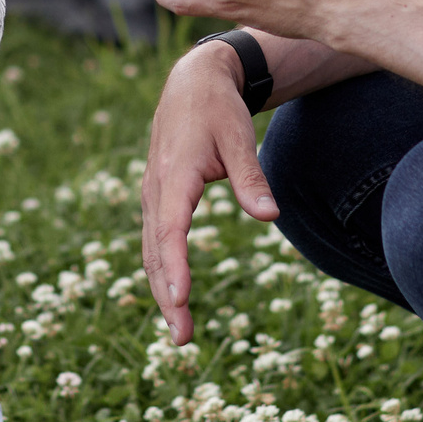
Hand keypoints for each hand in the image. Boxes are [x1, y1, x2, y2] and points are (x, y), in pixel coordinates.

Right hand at [139, 42, 278, 344]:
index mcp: (174, 175)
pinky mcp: (158, 199)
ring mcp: (153, 196)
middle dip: (167, 297)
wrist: (191, 83)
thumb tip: (270, 217)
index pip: (171, 230)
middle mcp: (156, 190)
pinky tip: (174, 298)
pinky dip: (162, 273)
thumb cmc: (218, 109)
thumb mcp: (239, 137)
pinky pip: (157, 242)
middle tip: (183, 338)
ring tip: (182, 332)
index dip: (175, 267)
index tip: (180, 300)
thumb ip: (252, 178)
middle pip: (156, 252)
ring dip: (163, 292)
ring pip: (152, 252)